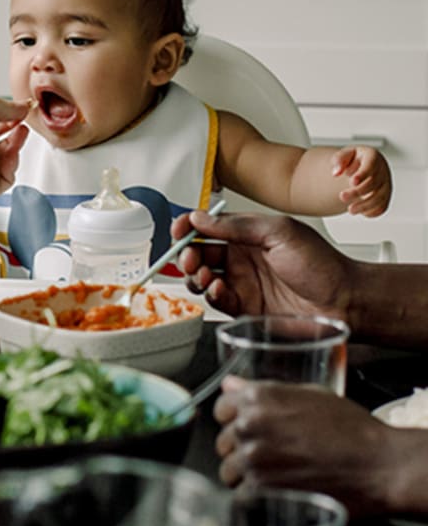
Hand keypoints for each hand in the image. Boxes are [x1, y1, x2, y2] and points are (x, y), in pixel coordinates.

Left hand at [0, 87, 30, 194]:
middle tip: (22, 129)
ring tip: (17, 139)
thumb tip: (24, 108)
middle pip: (1, 150)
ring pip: (2, 168)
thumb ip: (8, 108)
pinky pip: (1, 184)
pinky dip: (11, 171)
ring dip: (15, 153)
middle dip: (15, 139)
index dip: (11, 126)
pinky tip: (11, 155)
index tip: (21, 116)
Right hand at [174, 210, 353, 319]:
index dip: (189, 227)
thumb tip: (200, 217)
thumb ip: (236, 226)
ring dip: (197, 275)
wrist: (346, 300)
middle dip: (188, 254)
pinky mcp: (246, 308)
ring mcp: (243, 283)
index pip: (209, 227)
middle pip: (200, 253)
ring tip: (205, 274)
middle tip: (190, 258)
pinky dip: (212, 295)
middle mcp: (242, 257)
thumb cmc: (321, 263)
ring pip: (204, 278)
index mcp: (248, 234)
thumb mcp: (278, 232)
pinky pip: (218, 301)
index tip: (178, 230)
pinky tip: (220, 289)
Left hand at [214, 377, 408, 515]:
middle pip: (223, 439)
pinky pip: (242, 494)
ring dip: (244, 473)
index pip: (221, 407)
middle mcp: (250, 425)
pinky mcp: (264, 490)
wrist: (376, 464)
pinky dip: (254, 495)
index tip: (246, 426)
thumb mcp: (308, 394)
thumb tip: (231, 384)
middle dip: (240, 446)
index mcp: (258, 397)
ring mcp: (254, 459)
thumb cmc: (350, 427)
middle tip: (266, 451)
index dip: (233, 417)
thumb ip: (264, 389)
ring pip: (229, 469)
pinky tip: (275, 489)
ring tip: (271, 473)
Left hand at [332, 145, 391, 216]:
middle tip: (342, 196)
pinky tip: (360, 211)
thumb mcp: (343, 156)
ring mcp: (386, 185)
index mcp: (373, 157)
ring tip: (350, 209)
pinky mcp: (385, 198)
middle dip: (358, 192)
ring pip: (379, 198)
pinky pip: (381, 207)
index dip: (363, 174)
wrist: (359, 169)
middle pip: (373, 183)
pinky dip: (371, 211)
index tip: (352, 182)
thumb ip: (338, 161)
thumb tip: (336, 172)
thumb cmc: (353, 161)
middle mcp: (382, 171)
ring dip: (364, 205)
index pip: (371, 166)